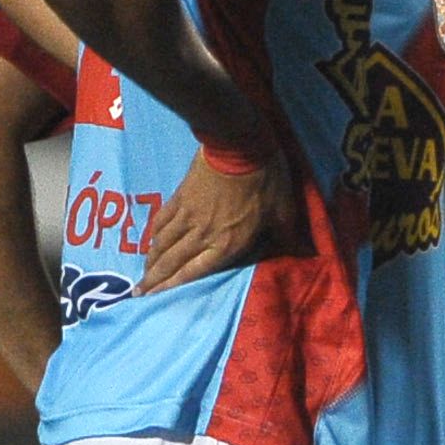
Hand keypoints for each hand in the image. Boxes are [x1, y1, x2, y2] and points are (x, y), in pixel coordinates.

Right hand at [141, 148, 300, 295]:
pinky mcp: (180, 197)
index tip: (154, 299)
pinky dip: (153, 235)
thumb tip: (306, 252)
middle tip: (138, 293)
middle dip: (153, 280)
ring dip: (150, 261)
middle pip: (172, 262)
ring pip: (162, 243)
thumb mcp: (283, 210)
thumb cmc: (265, 180)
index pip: (193, 272)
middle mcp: (202, 235)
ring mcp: (187, 216)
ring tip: (142, 274)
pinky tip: (150, 242)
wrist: (238, 145)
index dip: (171, 287)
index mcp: (227, 244)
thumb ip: (287, 235)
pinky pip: (161, 221)